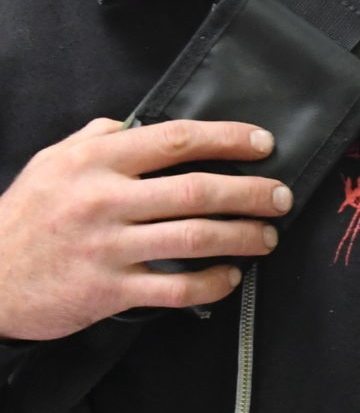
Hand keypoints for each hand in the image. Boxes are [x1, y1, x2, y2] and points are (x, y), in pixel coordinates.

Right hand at [0, 119, 289, 341]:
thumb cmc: (24, 217)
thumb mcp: (51, 163)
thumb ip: (96, 138)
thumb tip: (137, 122)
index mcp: (94, 162)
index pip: (175, 139)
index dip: (228, 138)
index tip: (263, 144)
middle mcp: (104, 200)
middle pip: (198, 190)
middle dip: (251, 193)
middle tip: (281, 197)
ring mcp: (108, 246)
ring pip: (196, 238)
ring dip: (244, 236)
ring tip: (267, 236)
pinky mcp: (109, 289)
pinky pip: (177, 288)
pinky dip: (213, 282)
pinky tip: (230, 276)